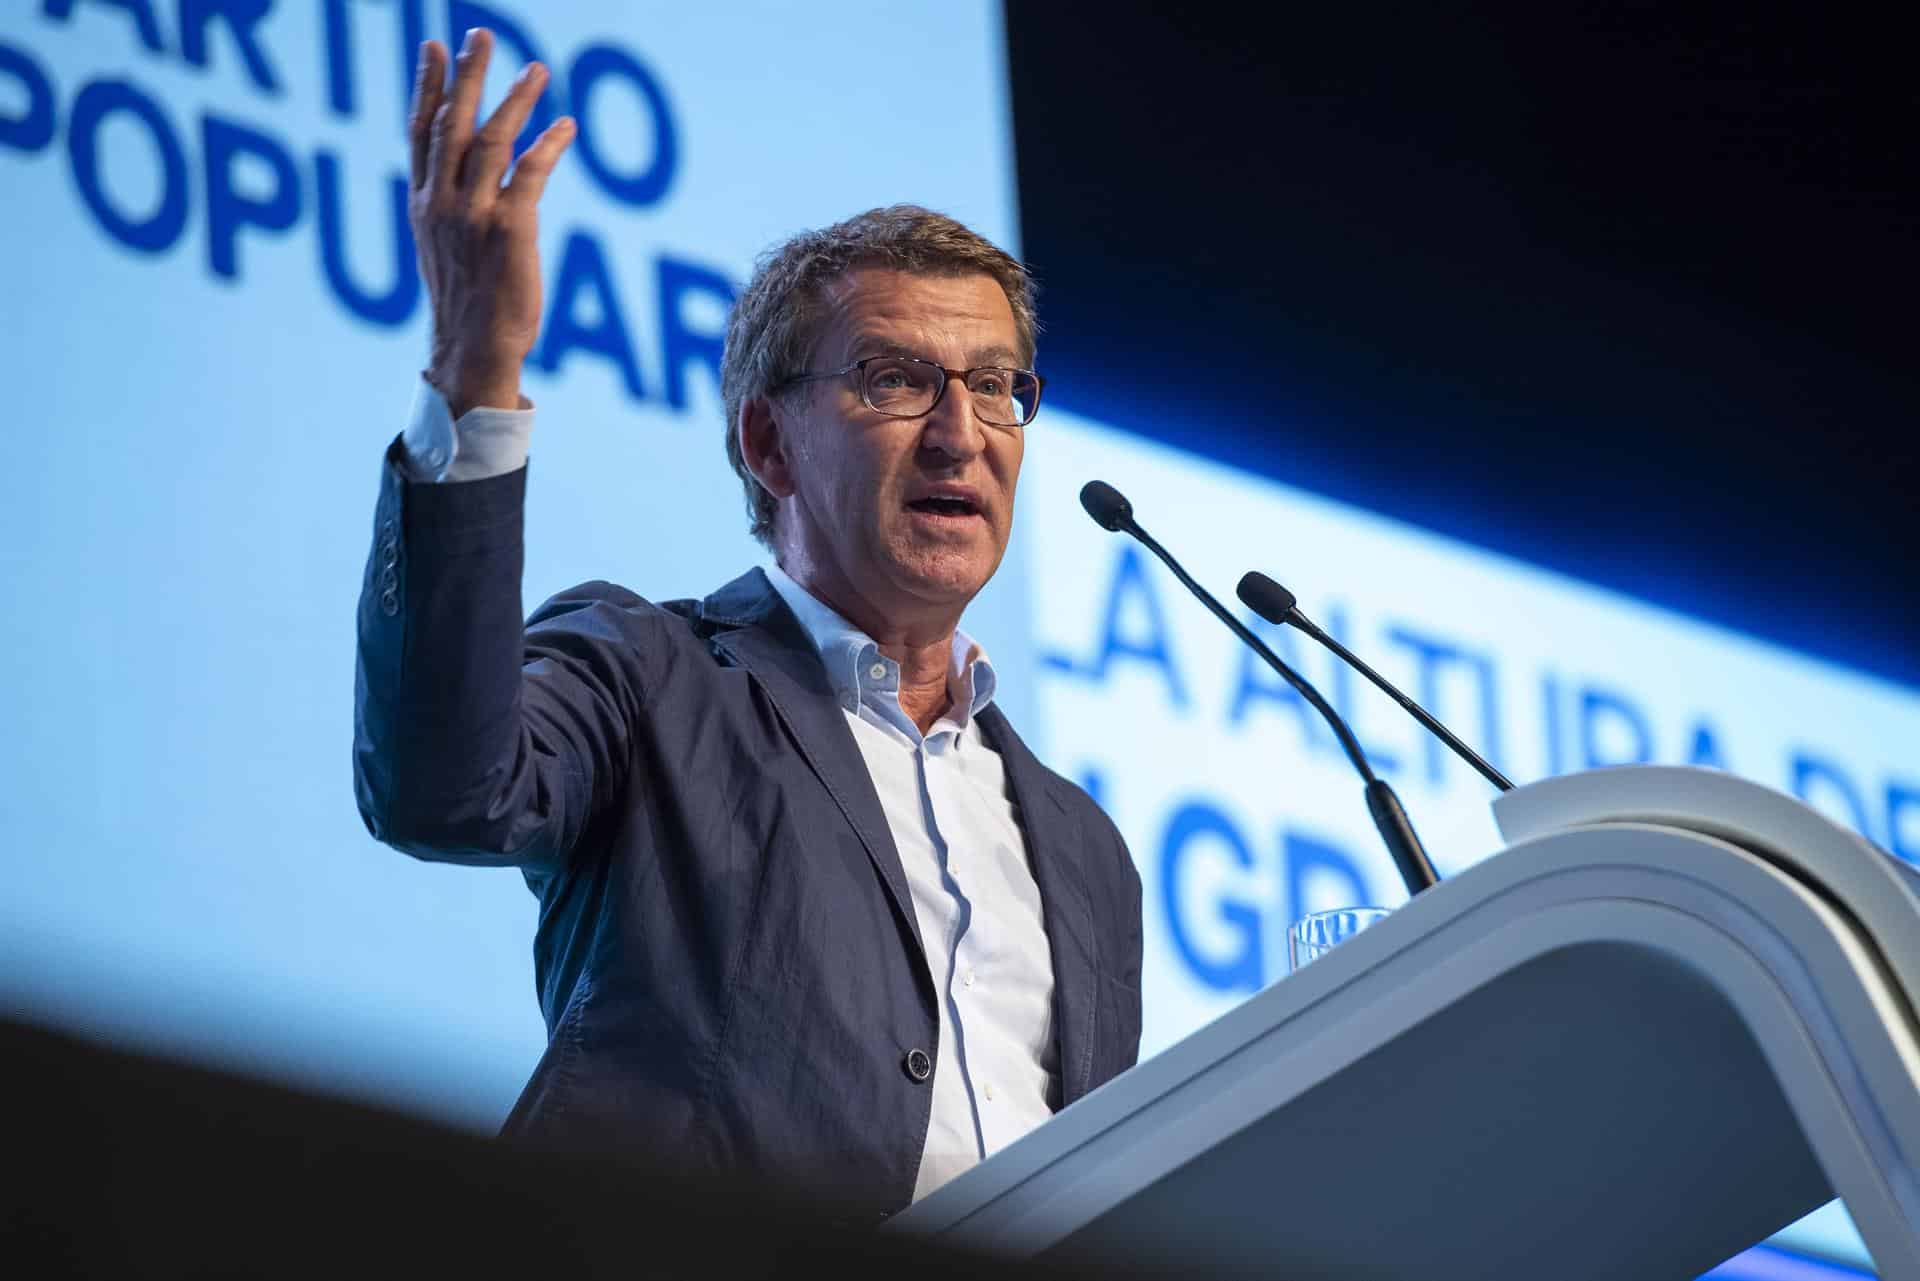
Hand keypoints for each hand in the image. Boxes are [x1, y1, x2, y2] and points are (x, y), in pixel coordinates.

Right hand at [410, 29, 574, 417]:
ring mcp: (474, 214)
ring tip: (536, 68)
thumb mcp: (442, 248)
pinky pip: (530, 173)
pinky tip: (567, 125)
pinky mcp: (509, 229)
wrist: (474, 348)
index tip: (434, 45)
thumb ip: (446, 208)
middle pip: (452, 123)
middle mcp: (443, 202)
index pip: (421, 131)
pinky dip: (549, 145)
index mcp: (423, 203)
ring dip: (515, 100)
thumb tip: (455, 180)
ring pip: (491, 140)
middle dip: (468, 75)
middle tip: (482, 34)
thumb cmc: (465, 304)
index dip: (428, 86)